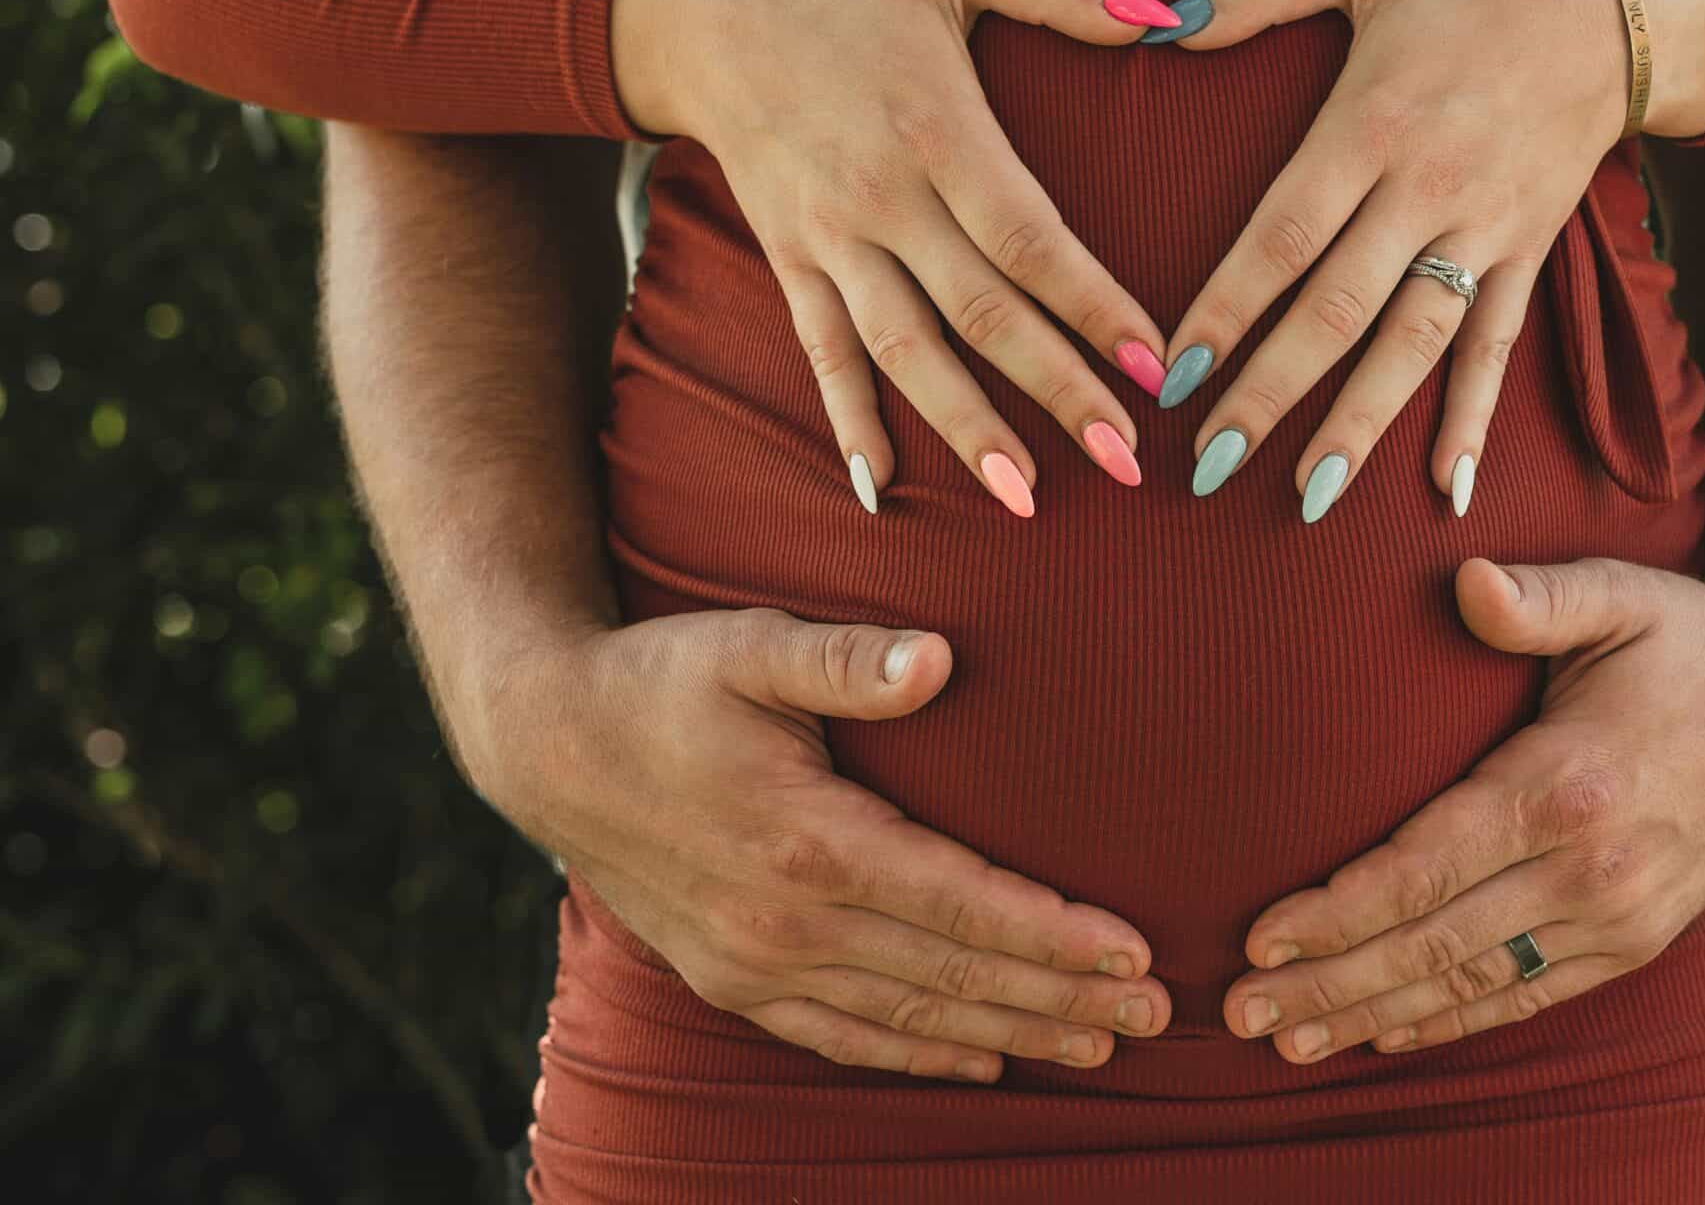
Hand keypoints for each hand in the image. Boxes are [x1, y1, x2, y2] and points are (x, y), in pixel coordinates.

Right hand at [472, 608, 1173, 1079]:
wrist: (547, 745)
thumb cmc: (661, 680)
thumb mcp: (748, 645)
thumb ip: (846, 657)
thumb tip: (940, 658)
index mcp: (806, 839)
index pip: (958, 902)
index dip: (1051, 933)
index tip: (1132, 949)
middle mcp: (784, 921)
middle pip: (951, 972)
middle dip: (1060, 996)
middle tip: (1157, 1012)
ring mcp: (754, 961)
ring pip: (907, 1016)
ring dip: (1009, 1032)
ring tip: (1100, 1045)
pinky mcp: (731, 977)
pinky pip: (840, 1034)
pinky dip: (915, 1053)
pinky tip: (979, 1059)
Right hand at [608, 0, 1181, 513]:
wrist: (707, 14)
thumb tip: (1170, 16)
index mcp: (936, 127)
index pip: (1028, 237)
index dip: (1093, 306)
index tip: (1157, 368)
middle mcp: (880, 196)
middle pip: (979, 312)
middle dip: (1055, 391)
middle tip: (1125, 462)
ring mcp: (829, 239)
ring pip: (903, 351)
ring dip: (965, 429)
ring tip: (1026, 499)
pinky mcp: (790, 262)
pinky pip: (821, 354)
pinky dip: (850, 422)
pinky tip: (883, 489)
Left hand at [1151, 0, 1633, 517]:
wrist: (1614, 8)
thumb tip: (1164, 23)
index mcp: (1372, 124)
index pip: (1283, 236)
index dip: (1227, 308)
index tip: (1174, 373)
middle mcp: (1428, 188)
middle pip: (1338, 309)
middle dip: (1272, 393)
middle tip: (1210, 466)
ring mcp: (1486, 230)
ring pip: (1415, 345)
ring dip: (1362, 424)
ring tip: (1309, 497)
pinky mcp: (1528, 253)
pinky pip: (1497, 347)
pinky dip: (1471, 418)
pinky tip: (1444, 487)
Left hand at [1217, 557, 1704, 1060]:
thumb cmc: (1688, 637)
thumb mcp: (1619, 593)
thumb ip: (1537, 597)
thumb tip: (1465, 581)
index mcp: (1566, 785)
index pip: (1428, 867)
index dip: (1340, 912)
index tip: (1262, 935)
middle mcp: (1590, 869)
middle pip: (1434, 943)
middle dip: (1330, 983)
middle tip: (1238, 1011)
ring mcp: (1618, 916)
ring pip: (1474, 983)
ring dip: (1374, 1015)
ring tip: (1286, 1040)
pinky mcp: (1637, 939)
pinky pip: (1530, 994)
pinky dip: (1455, 1020)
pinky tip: (1390, 1032)